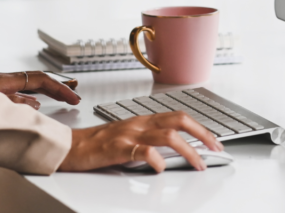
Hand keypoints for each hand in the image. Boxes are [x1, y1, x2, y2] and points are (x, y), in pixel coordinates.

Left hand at [0, 71, 79, 110]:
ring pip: (28, 85)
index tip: (73, 97)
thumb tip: (33, 104)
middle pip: (36, 79)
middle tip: (75, 93)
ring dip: (47, 90)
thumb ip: (9, 104)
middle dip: (58, 86)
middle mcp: (0, 81)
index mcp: (1, 81)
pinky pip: (18, 92)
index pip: (38, 80)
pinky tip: (34, 104)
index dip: (59, 87)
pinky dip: (33, 96)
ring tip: (63, 95)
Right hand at [58, 112, 223, 172]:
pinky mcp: (117, 148)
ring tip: (198, 164)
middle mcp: (139, 123)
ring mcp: (129, 135)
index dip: (200, 127)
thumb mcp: (128, 135)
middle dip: (202, 134)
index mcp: (143, 120)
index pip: (178, 116)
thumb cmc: (97, 143)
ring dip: (188, 151)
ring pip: (167, 136)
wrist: (69, 146)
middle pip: (179, 120)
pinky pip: (142, 151)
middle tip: (215, 148)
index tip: (213, 141)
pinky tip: (161, 168)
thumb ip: (149, 138)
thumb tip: (174, 147)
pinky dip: (156, 159)